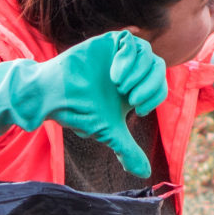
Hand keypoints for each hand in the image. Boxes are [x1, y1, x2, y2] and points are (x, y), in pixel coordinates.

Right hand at [0, 31, 168, 176]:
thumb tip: (145, 174)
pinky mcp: (106, 42)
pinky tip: (114, 74)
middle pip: (158, 66)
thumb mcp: (108, 132)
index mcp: (134, 86)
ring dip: (138, 72)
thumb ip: (127, 149)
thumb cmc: (79, 112)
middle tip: (130, 99)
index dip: (155, 96)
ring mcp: (118, 54)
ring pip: (147, 53)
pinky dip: (128, 58)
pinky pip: (130, 40)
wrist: (53, 96)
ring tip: (118, 86)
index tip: (137, 110)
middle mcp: (129, 68)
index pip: (160, 84)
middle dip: (150, 85)